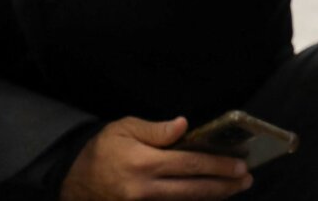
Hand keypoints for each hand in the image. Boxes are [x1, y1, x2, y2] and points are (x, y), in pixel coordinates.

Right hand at [60, 117, 251, 200]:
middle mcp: (144, 189)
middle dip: (224, 185)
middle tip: (246, 179)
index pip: (189, 164)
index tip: (239, 164)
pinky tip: (208, 197)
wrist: (71, 180)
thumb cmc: (101, 149)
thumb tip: (184, 125)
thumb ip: (156, 129)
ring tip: (234, 188)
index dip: (217, 165)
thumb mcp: (124, 128)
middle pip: (193, 189)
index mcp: (143, 163)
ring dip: (213, 196)